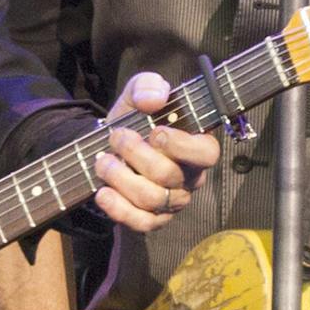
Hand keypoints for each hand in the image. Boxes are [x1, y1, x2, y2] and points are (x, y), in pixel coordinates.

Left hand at [93, 70, 219, 233]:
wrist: (108, 147)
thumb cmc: (134, 121)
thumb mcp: (137, 95)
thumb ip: (147, 86)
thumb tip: (154, 99)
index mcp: (196, 147)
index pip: (206, 153)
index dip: (181, 146)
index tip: (155, 132)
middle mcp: (189, 178)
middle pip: (168, 176)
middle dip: (135, 154)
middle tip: (116, 138)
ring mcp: (172, 202)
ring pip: (151, 199)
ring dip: (120, 177)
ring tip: (102, 162)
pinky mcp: (153, 220)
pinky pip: (142, 223)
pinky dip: (118, 209)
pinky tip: (102, 192)